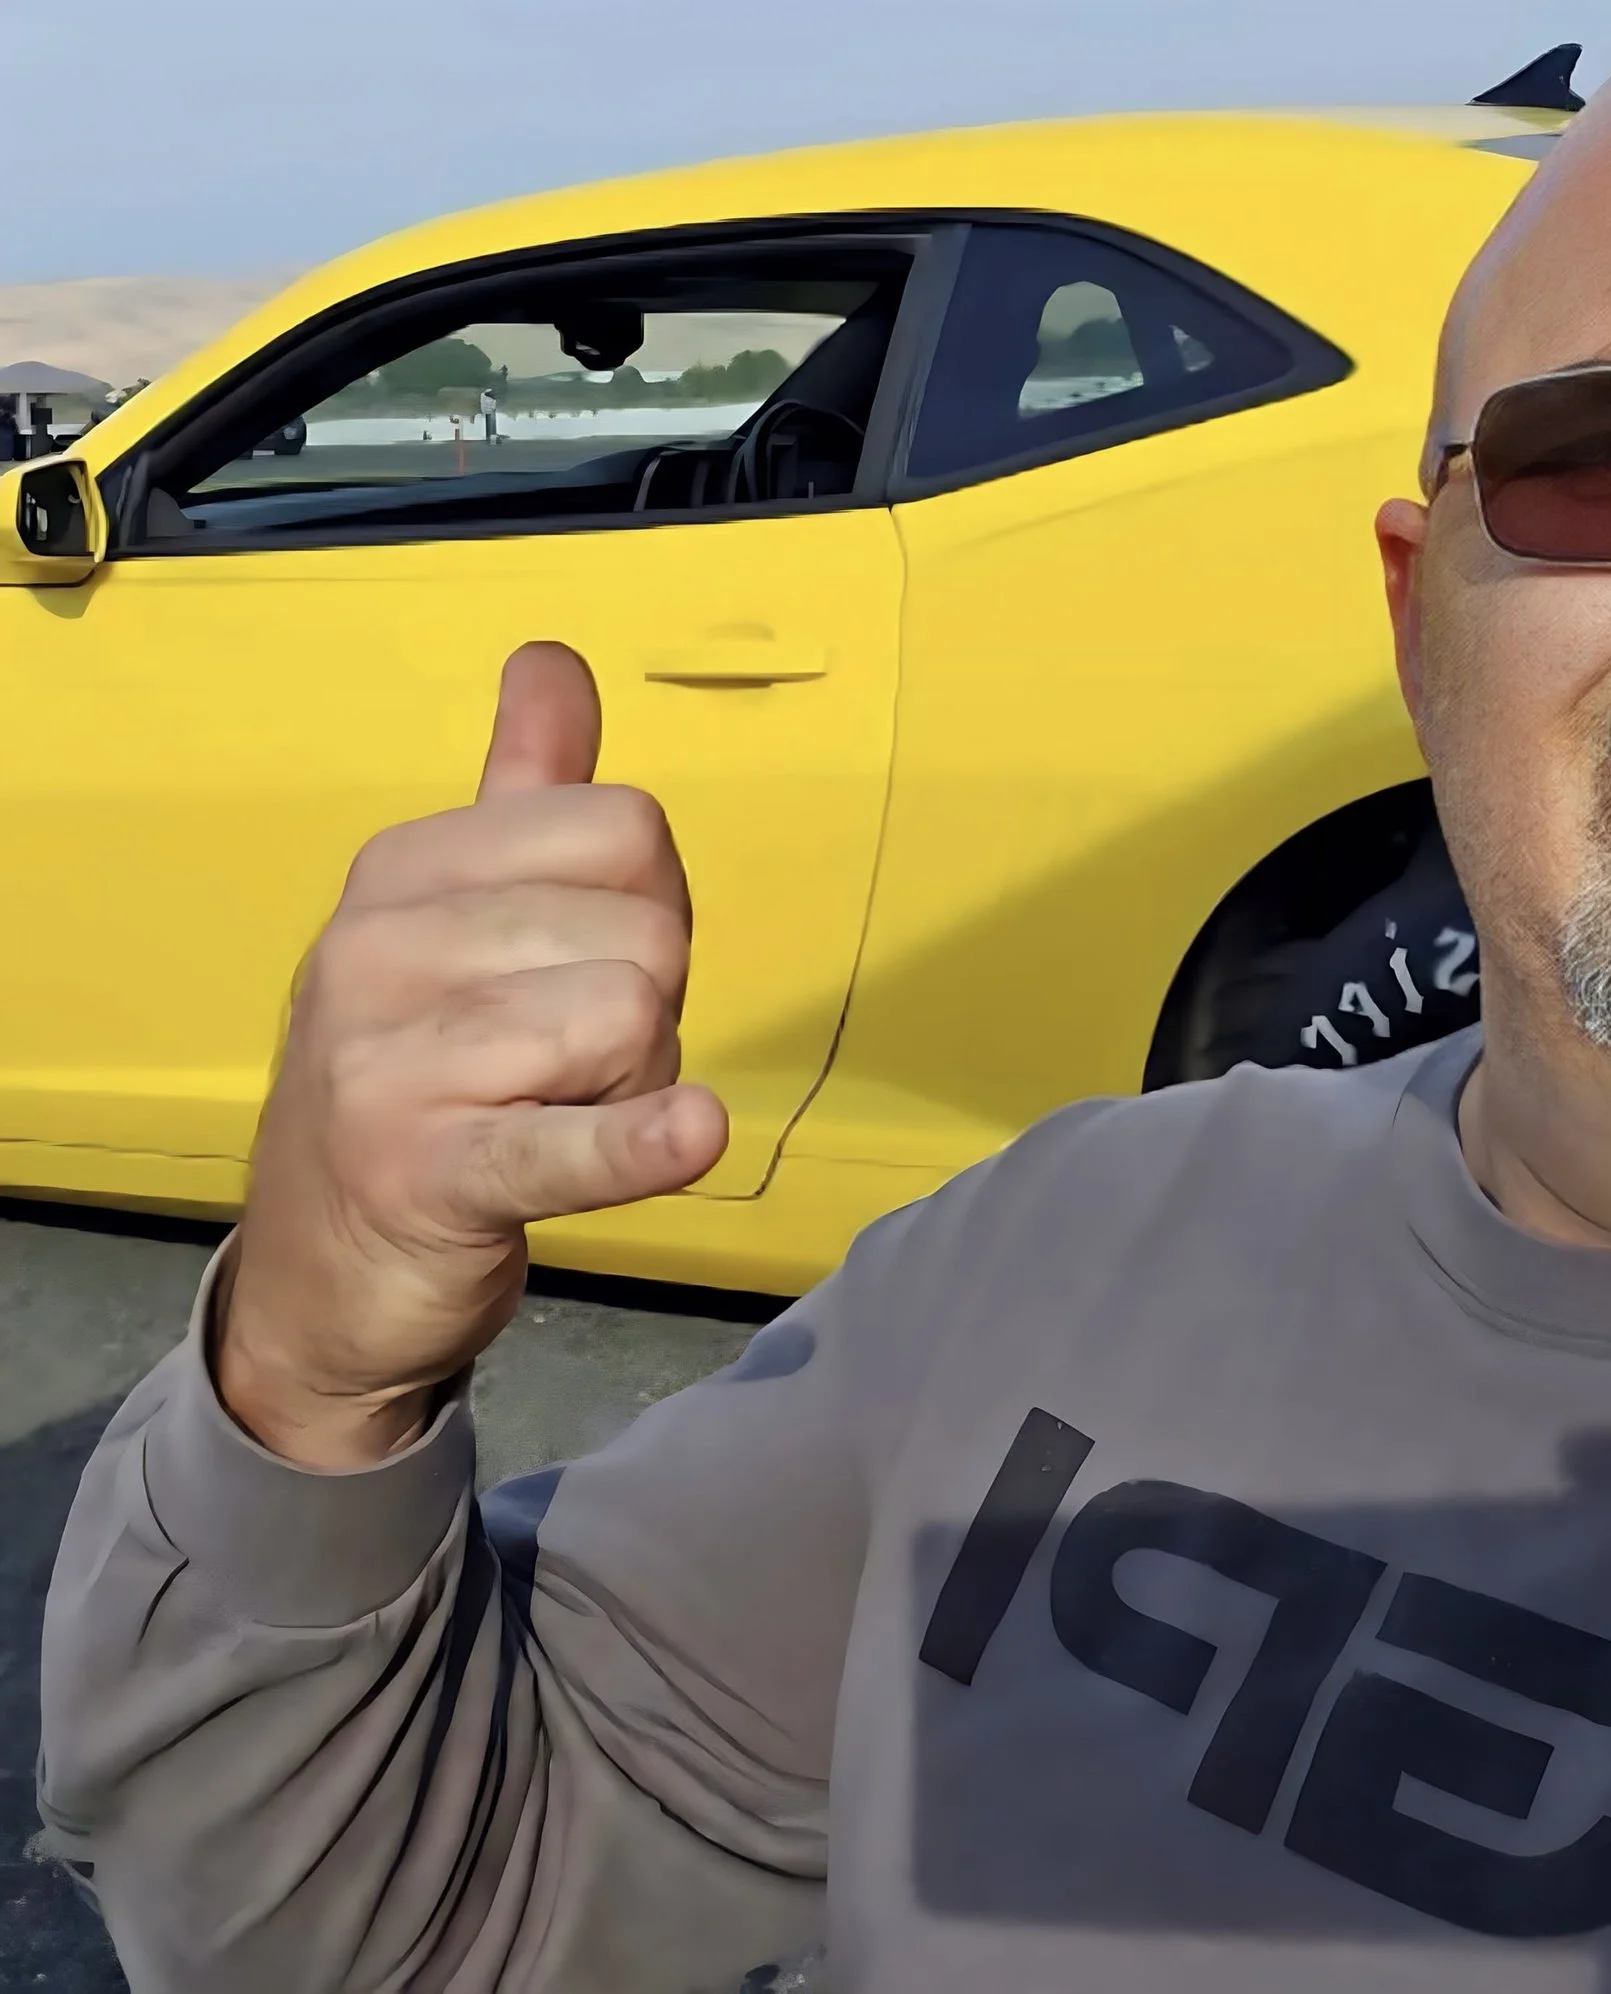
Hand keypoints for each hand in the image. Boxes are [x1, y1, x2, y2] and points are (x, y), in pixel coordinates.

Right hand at [217, 642, 727, 1468]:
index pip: (625, 831)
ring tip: (550, 1119)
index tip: (582, 976)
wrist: (323, 1273)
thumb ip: (525, 792)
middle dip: (649, 1013)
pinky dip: (639, 1143)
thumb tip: (554, 656)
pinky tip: (689, 1135)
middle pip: (647, 933)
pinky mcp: (425, 1173)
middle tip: (567, 1072)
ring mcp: (389, 1061)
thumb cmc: (426, 1082)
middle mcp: (380, 946)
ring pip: (633, 1022)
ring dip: (633, 1090)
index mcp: (404, 868)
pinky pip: (568, 1141)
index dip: (648, 911)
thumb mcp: (459, 923)